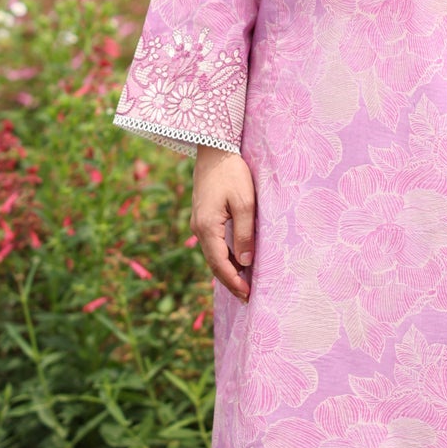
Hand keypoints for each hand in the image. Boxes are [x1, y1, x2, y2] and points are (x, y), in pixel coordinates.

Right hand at [191, 144, 256, 301]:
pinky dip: (224, 257)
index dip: (234, 281)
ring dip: (227, 270)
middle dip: (230, 281)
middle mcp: (198, 228)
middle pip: (214, 263)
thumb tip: (245, 263)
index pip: (220, 263)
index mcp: (207, 227)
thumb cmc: (232, 173)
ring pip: (212, 254)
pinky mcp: (203, 217)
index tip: (248, 295)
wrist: (214, 150)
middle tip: (247, 297)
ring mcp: (198, 223)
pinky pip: (212, 244)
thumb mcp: (245, 202)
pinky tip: (236, 262)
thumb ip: (244, 234)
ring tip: (244, 284)